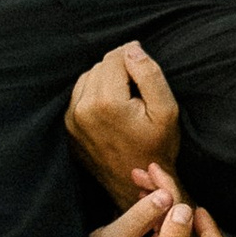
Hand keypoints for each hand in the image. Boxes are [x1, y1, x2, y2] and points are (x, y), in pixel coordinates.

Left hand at [67, 42, 181, 207]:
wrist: (137, 187)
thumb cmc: (157, 150)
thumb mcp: (166, 111)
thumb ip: (149, 74)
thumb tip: (132, 49)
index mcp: (105, 103)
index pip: (115, 57)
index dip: (134, 59)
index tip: (146, 75)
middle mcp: (82, 109)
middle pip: (100, 66)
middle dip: (120, 71)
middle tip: (139, 92)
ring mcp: (72, 120)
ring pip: (88, 78)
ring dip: (106, 81)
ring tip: (126, 100)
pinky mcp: (69, 128)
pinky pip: (80, 96)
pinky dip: (95, 95)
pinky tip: (112, 110)